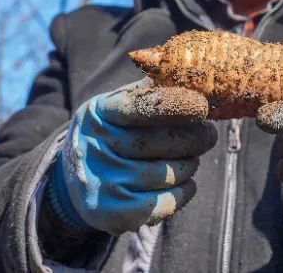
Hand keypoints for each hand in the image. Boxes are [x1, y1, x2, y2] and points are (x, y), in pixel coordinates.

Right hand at [47, 78, 217, 235]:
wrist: (73, 178)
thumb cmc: (113, 131)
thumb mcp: (120, 103)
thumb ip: (152, 88)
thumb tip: (191, 70)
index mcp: (99, 112)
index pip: (138, 106)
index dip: (173, 104)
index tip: (202, 105)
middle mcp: (95, 147)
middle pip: (158, 142)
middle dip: (193, 138)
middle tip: (208, 135)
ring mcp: (101, 182)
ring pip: (166, 174)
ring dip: (189, 165)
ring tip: (191, 158)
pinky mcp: (111, 213)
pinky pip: (162, 204)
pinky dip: (184, 193)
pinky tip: (186, 183)